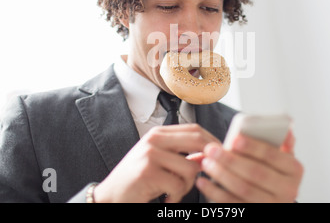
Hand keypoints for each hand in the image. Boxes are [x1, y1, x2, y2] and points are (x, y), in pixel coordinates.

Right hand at [94, 124, 219, 202]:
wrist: (109, 196)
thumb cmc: (137, 180)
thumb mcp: (160, 161)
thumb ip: (181, 155)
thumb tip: (210, 155)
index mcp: (158, 133)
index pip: (194, 129)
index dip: (212, 141)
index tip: (220, 156)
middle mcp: (154, 139)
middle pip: (197, 141)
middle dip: (210, 159)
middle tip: (210, 174)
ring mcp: (150, 154)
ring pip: (191, 168)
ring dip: (188, 186)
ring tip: (175, 192)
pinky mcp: (148, 172)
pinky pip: (178, 185)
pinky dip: (176, 196)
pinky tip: (166, 200)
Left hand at [195, 130, 303, 202]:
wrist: (274, 201)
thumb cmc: (275, 174)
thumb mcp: (284, 158)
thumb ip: (283, 143)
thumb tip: (285, 127)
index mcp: (294, 170)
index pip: (272, 155)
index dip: (252, 147)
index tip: (233, 140)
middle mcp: (287, 189)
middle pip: (255, 173)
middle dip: (230, 160)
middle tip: (212, 150)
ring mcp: (272, 204)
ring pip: (243, 189)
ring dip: (221, 174)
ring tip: (206, 163)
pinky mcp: (255, 214)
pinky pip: (233, 204)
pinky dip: (215, 193)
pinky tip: (204, 182)